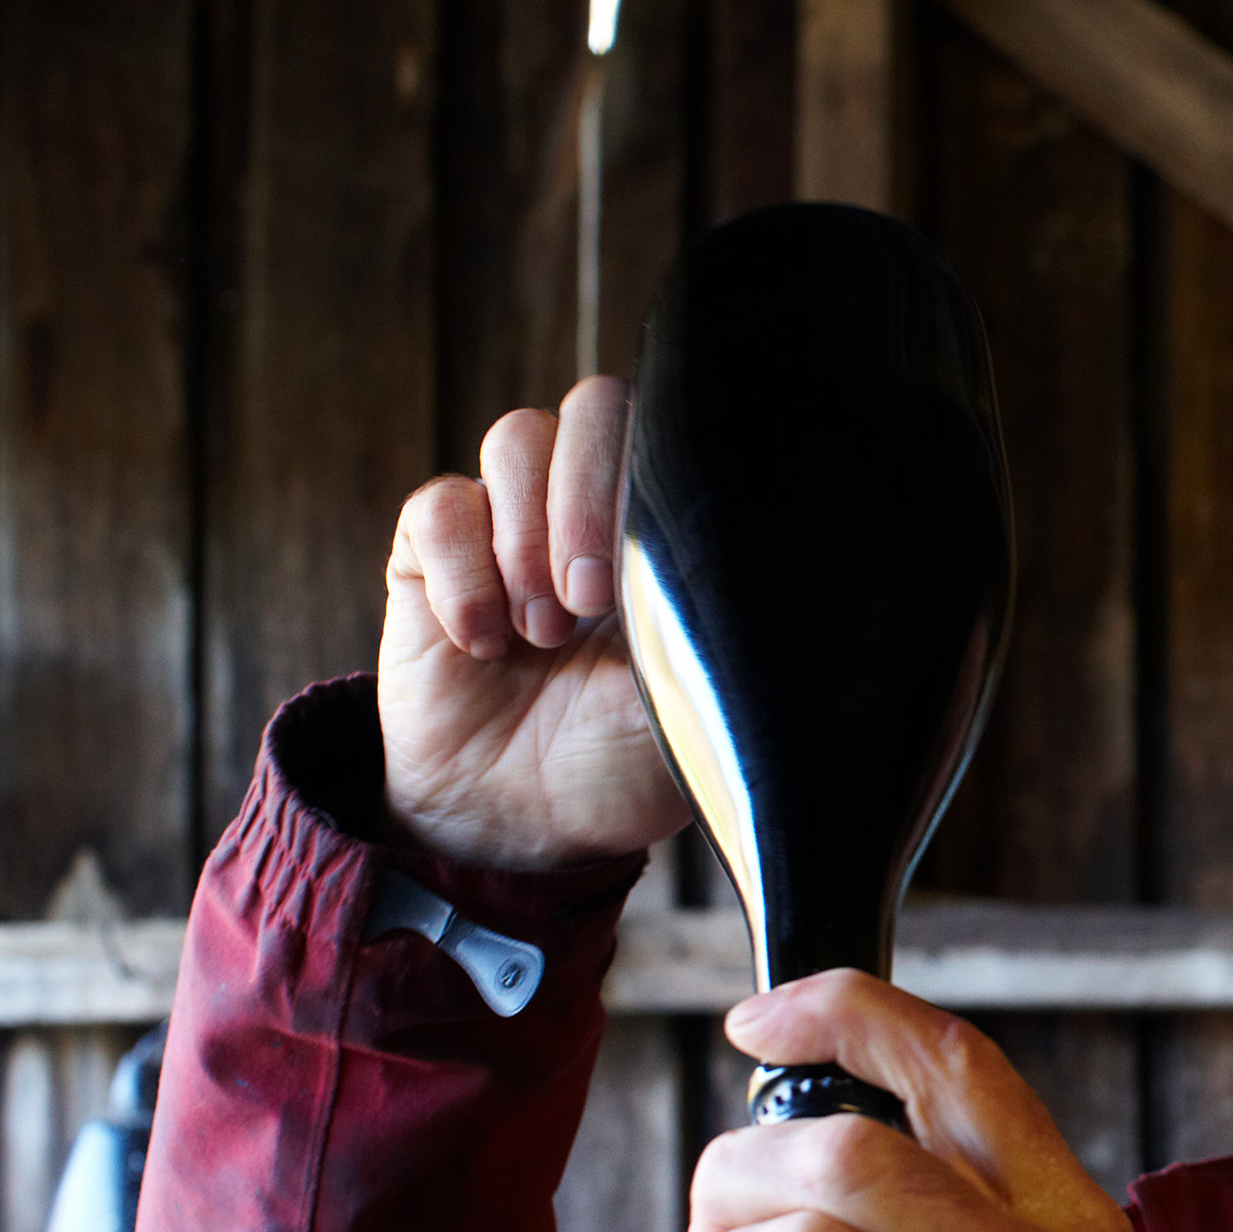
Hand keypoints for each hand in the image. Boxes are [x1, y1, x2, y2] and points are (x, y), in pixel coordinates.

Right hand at [378, 379, 687, 866]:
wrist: (522, 825)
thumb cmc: (624, 758)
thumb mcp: (699, 692)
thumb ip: (726, 614)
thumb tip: (800, 564)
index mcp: (666, 527)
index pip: (671, 427)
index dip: (650, 476)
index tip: (644, 572)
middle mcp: (591, 505)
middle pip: (592, 406)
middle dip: (587, 495)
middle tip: (588, 598)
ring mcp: (511, 520)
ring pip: (516, 438)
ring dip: (527, 539)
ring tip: (542, 635)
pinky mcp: (432, 552)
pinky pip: (438, 505)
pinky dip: (462, 575)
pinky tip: (483, 643)